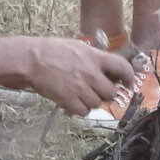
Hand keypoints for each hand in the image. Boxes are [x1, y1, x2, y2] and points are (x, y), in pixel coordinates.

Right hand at [21, 37, 136, 114]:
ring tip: (82, 96)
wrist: (30, 61)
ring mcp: (81, 89)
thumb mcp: (77, 47)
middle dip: (106, 93)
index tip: (127, 83)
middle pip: (111, 92)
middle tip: (99, 91)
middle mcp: (91, 74)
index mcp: (95, 57)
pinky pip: (84, 112)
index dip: (129, 77)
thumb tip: (104, 67)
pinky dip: (81, 110)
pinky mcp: (69, 100)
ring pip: (97, 104)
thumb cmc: (50, 50)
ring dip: (92, 102)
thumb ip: (92, 57)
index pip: (122, 67)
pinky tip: (74, 103)